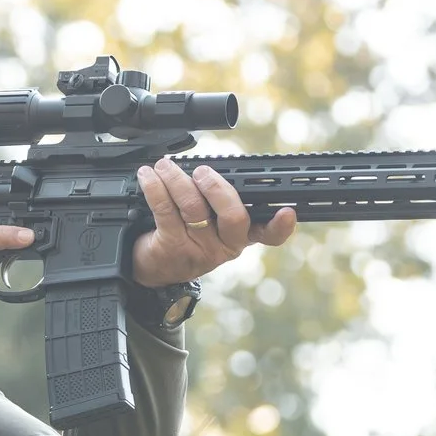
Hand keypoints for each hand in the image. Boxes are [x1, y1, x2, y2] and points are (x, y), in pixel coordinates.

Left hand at [130, 158, 296, 287]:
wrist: (154, 269)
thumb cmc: (186, 235)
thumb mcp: (211, 225)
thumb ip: (221, 201)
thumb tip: (213, 166)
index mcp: (240, 237)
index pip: (268, 235)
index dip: (280, 226)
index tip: (287, 211)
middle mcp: (224, 246)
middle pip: (234, 216)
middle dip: (217, 187)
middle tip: (201, 171)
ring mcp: (198, 250)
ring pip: (193, 208)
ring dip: (177, 179)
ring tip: (165, 166)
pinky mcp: (171, 248)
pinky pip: (164, 210)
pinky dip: (155, 187)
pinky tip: (148, 176)